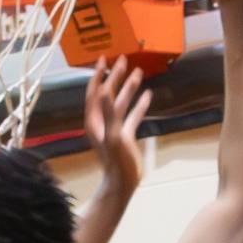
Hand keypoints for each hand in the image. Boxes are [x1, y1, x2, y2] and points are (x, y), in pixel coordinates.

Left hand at [83, 55, 150, 192]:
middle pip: (108, 94)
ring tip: (139, 72)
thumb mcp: (113, 136)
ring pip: (121, 103)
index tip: (104, 59)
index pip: (95, 92)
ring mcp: (114, 127)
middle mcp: (102, 121)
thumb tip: (105, 90)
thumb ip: (109, 113)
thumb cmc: (117, 161)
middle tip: (123, 60)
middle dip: (115, 77)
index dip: (99, 75)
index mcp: (95, 120)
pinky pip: (132, 115)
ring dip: (129, 88)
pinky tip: (148, 95)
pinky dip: (139, 105)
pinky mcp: (125, 135)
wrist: (123, 183)